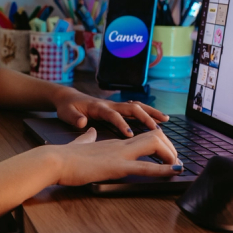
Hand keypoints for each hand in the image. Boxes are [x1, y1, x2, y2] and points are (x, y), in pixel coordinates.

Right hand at [51, 128, 183, 185]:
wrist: (54, 160)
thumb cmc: (64, 156)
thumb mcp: (80, 144)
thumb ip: (87, 138)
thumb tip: (90, 131)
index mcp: (113, 142)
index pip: (142, 136)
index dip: (158, 142)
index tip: (165, 153)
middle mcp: (119, 144)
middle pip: (154, 136)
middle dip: (169, 147)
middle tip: (176, 160)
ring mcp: (119, 153)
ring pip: (154, 144)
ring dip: (170, 155)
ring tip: (178, 165)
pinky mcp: (116, 166)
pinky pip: (145, 167)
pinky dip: (163, 169)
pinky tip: (175, 171)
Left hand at [53, 88, 169, 136]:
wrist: (68, 97)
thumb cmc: (67, 107)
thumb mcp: (66, 113)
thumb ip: (74, 118)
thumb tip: (83, 122)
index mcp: (98, 107)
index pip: (113, 115)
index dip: (121, 124)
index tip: (130, 135)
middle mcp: (109, 104)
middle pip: (131, 108)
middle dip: (145, 117)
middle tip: (157, 129)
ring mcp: (114, 105)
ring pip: (136, 106)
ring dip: (151, 112)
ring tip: (165, 120)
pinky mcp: (116, 108)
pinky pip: (135, 108)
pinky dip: (147, 112)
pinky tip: (157, 119)